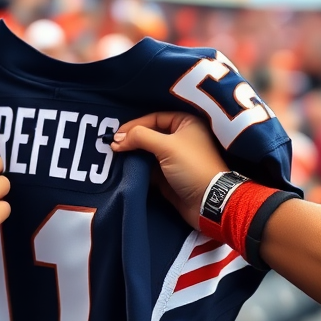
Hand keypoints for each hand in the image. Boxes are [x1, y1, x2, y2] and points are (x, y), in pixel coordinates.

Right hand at [111, 112, 226, 228]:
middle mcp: (180, 137)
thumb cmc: (191, 167)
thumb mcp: (166, 146)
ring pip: (147, 151)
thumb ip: (140, 137)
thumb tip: (116, 139)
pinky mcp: (168, 174)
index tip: (116, 136)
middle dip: (131, 139)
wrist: (207, 202)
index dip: (134, 125)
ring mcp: (174, 157)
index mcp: (186, 123)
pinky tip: (124, 168)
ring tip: (115, 156)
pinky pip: (148, 166)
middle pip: (149, 134)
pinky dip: (137, 167)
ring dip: (132, 153)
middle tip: (112, 146)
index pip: (154, 118)